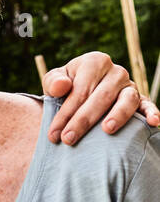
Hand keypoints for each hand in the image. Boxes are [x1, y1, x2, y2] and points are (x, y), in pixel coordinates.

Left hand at [42, 52, 158, 143]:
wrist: (82, 93)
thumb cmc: (66, 88)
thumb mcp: (54, 82)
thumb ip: (53, 82)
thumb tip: (61, 86)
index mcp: (94, 62)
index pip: (80, 90)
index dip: (65, 113)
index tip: (53, 134)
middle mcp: (115, 71)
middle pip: (101, 97)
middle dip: (83, 120)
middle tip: (68, 139)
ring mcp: (130, 86)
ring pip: (127, 100)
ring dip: (117, 115)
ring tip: (106, 130)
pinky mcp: (141, 99)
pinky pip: (147, 105)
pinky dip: (152, 113)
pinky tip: (153, 123)